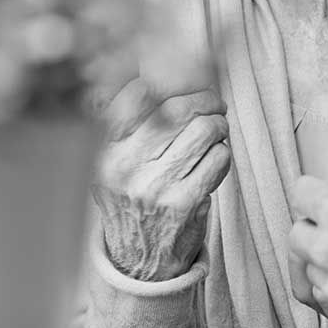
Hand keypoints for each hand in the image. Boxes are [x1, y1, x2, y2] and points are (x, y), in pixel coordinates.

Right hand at [90, 78, 230, 280]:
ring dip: (218, 125)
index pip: (136, 94)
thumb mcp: (113, 161)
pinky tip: (214, 159)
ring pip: (205, 129)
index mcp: (104, 150)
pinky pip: (219, 158)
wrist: (139, 260)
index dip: (168, 81)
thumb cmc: (133, 199)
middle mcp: (125, 167)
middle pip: (179, 108)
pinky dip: (223, 153)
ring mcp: (155, 186)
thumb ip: (127, 121)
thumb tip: (153, 68)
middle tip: (214, 104)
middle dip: (205, 100)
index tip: (183, 83)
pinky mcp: (185, 203)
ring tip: (216, 130)